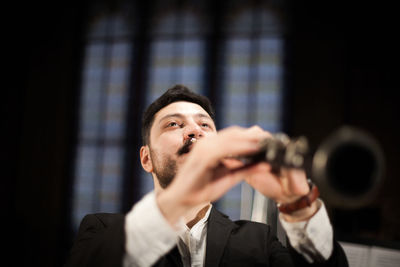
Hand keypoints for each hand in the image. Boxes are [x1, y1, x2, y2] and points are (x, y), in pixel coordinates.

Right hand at [157, 126, 271, 224]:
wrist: (180, 200)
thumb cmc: (200, 189)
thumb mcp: (227, 178)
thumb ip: (244, 169)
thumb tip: (263, 164)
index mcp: (210, 146)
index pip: (234, 136)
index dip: (251, 136)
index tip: (268, 139)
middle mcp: (206, 143)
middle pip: (234, 133)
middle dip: (253, 136)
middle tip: (271, 139)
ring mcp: (203, 148)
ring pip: (231, 138)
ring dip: (250, 140)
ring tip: (266, 143)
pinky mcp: (202, 156)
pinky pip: (225, 149)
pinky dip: (241, 148)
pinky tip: (253, 151)